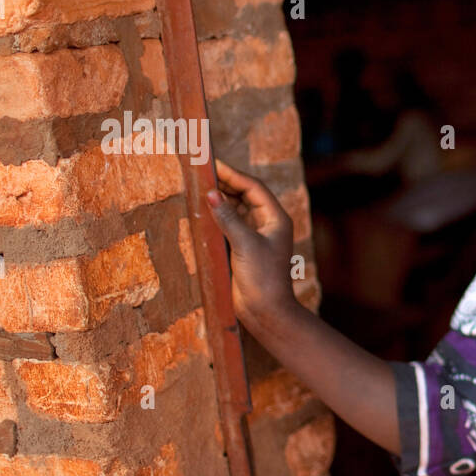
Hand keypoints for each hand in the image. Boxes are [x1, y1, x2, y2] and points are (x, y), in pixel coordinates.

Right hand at [205, 158, 298, 326]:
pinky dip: (218, 216)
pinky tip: (203, 210)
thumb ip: (228, 218)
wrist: (266, 310)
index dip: (233, 175)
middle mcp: (268, 224)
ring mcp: (256, 236)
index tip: (213, 164)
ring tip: (199, 187)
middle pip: (246, 195)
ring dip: (221, 199)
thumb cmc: (263, 277)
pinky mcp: (244, 248)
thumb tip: (211, 193)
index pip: (254, 188)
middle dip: (226, 184)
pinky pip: (231, 224)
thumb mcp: (245, 244)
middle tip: (201, 173)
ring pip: (237, 209)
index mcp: (276, 219)